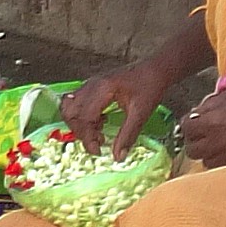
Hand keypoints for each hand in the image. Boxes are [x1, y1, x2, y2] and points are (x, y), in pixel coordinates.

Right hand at [56, 63, 170, 155]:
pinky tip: (100, 122)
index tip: (98, 151)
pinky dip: (82, 117)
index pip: (84, 117)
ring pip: (70, 107)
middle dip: (81, 132)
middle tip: (98, 142)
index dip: (87, 138)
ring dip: (80, 124)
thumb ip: (128, 135)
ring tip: (98, 132)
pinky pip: (77, 103)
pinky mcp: (93, 86)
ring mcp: (90, 84)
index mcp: (102, 89)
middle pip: (71, 112)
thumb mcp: (141, 113)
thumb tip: (118, 157)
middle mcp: (92, 85)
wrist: (156, 69)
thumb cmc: (150, 86)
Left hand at [172, 84, 225, 165]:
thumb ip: (209, 105)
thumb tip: (199, 113)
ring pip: (204, 161)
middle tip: (203, 132)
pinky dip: (220, 160)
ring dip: (206, 152)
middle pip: (191, 149)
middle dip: (194, 140)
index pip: (185, 127)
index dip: (189, 122)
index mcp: (210, 122)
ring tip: (215, 143)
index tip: (195, 120)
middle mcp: (215, 142)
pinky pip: (221, 166)